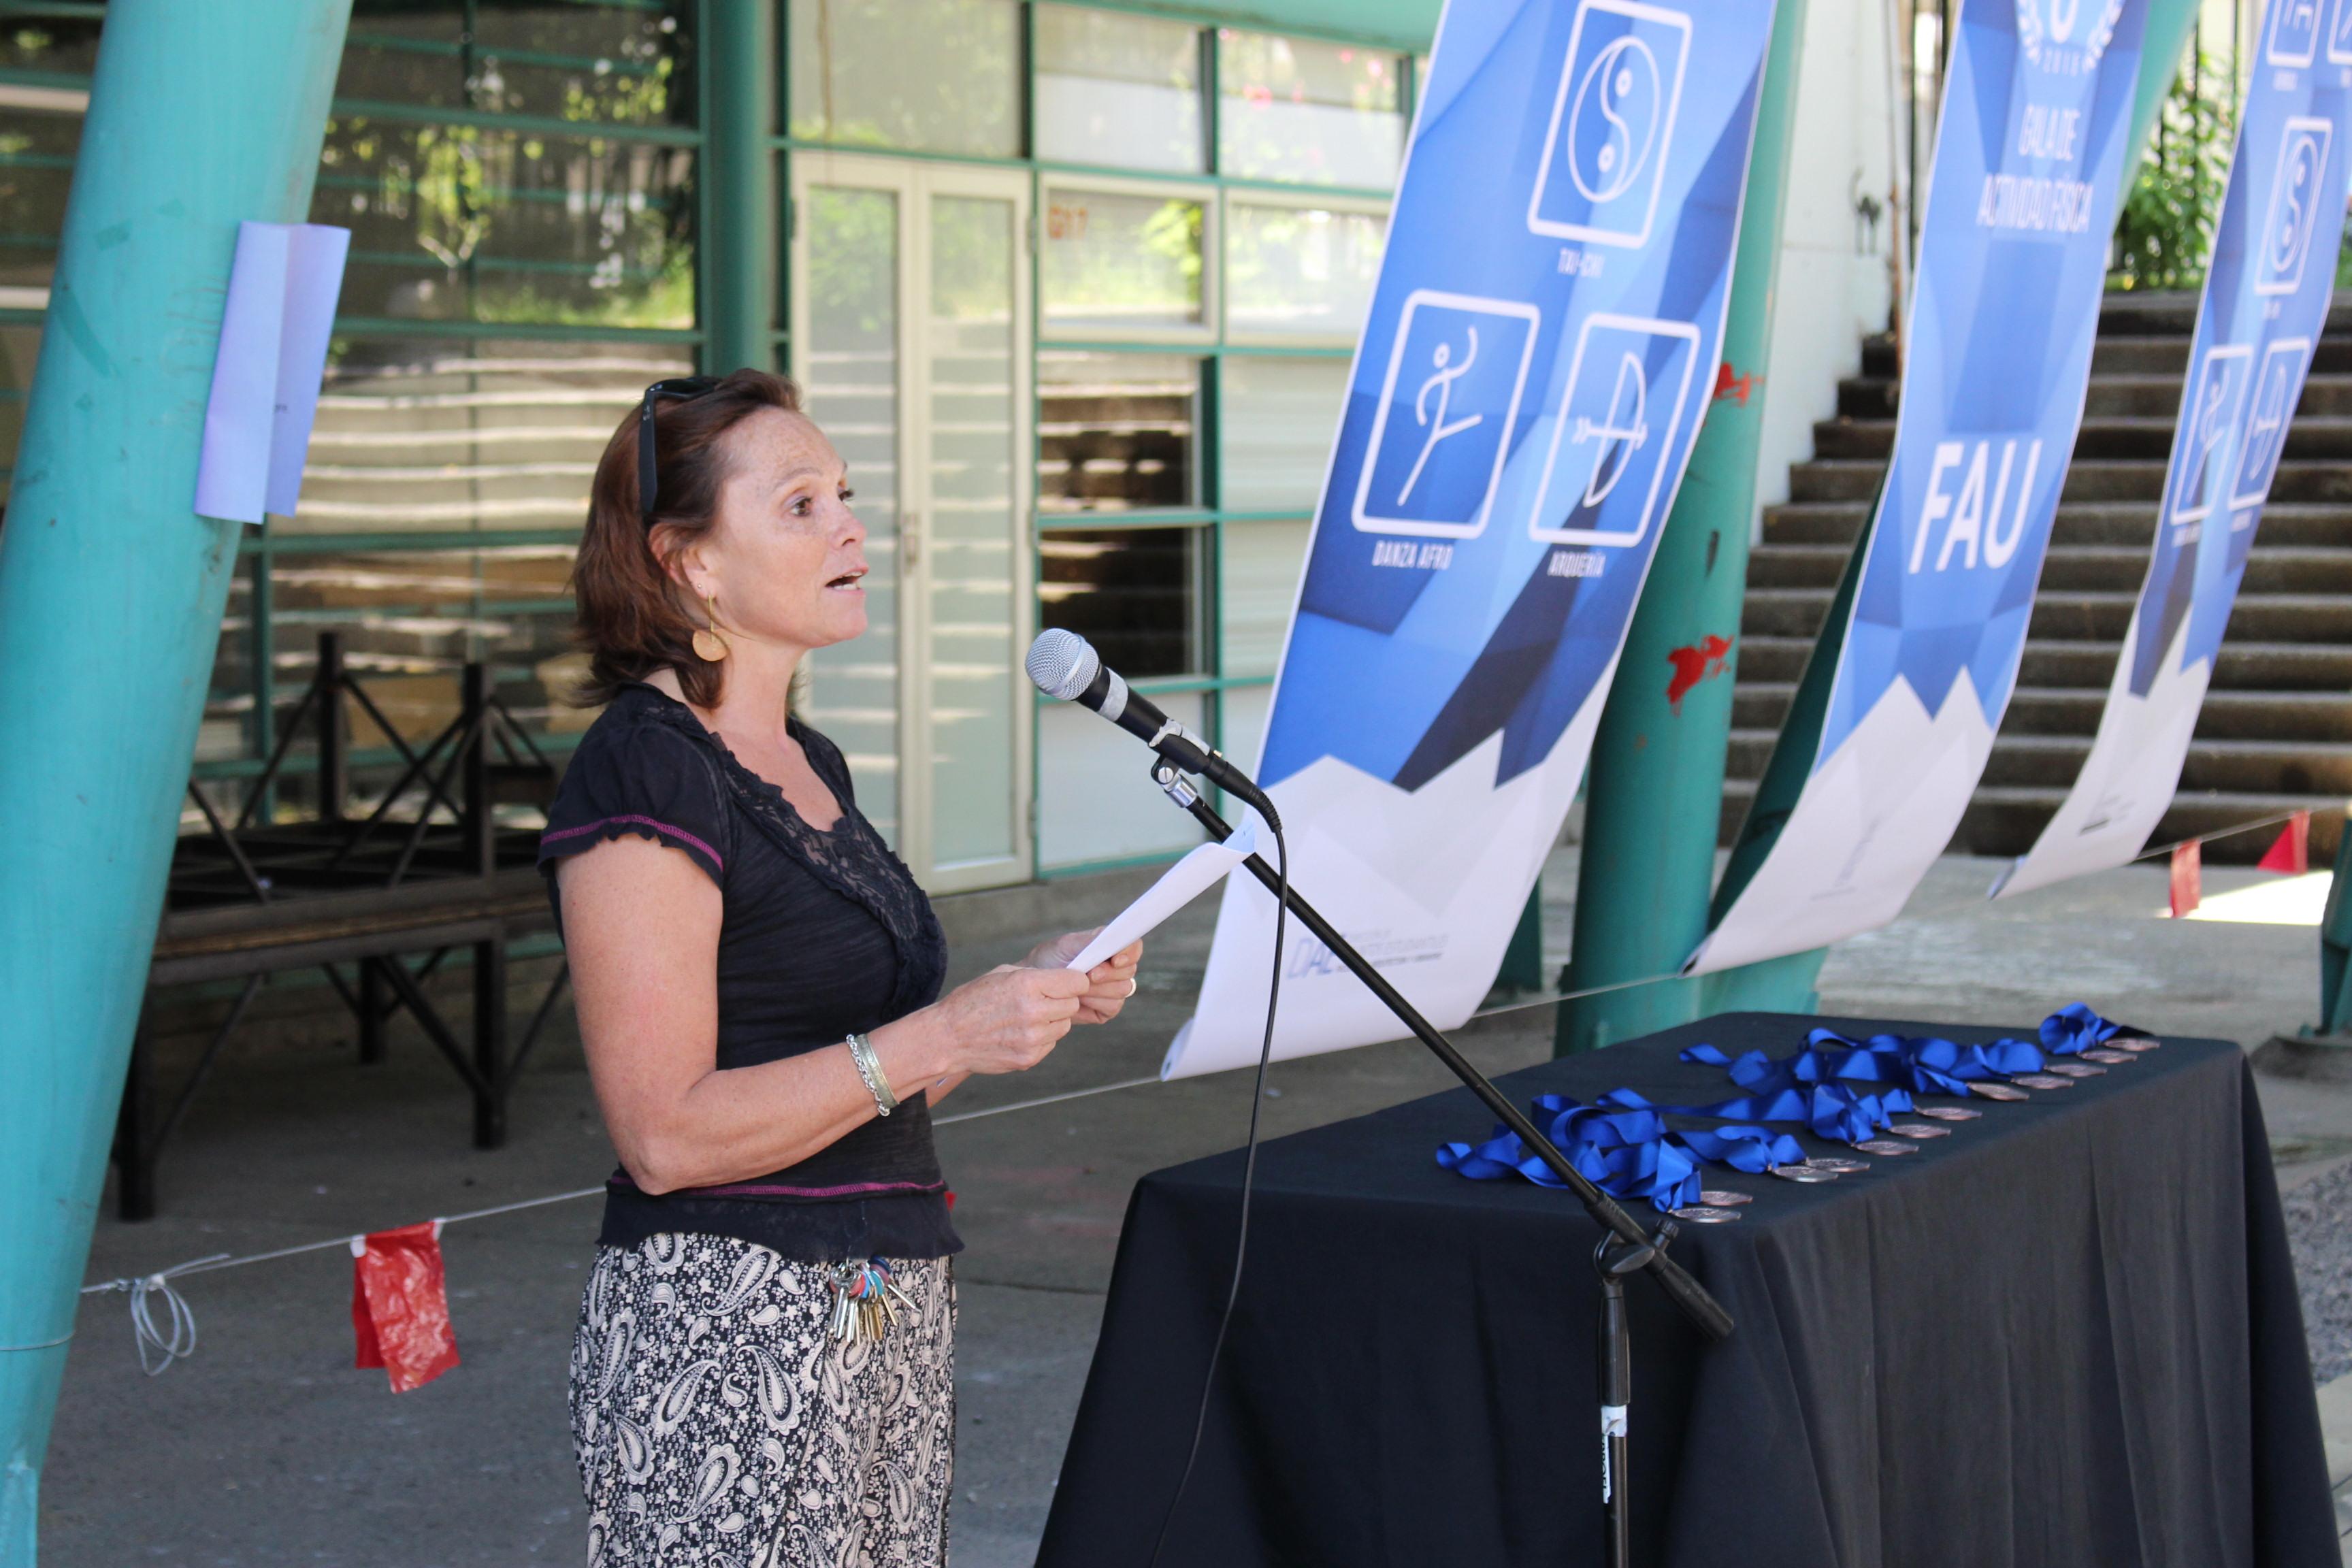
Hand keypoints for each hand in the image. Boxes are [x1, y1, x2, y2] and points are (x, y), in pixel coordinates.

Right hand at [912, 964, 1089, 1076]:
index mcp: (1027, 984)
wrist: (947, 1037)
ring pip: (1064, 1025)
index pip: (1077, 983)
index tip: (1067, 984)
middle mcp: (1033, 1011)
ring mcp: (1032, 1038)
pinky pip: (1051, 1043)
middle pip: (1073, 1004)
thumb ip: (1036, 976)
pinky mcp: (1029, 1058)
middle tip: (1041, 1001)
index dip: (1074, 982)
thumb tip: (1065, 979)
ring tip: (1026, 1018)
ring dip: (1052, 1021)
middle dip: (1062, 1000)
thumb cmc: (972, 1001)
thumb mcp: (1002, 975)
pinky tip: (1018, 1033)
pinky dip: (1041, 1038)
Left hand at [1025, 929, 1142, 1024]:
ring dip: (1098, 989)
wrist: (1033, 987)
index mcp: (1110, 948)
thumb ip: (1090, 940)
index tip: (1115, 960)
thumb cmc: (1050, 961)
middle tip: (1088, 975)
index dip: (1129, 952)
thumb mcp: (1067, 945)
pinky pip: (1112, 1007)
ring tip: (1077, 987)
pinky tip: (1079, 1000)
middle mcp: (1116, 969)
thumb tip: (1110, 937)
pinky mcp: (1106, 1009)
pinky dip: (1095, 1003)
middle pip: (1129, 971)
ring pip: (1122, 990)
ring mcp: (1113, 990)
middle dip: (1108, 974)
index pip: (1133, 947)